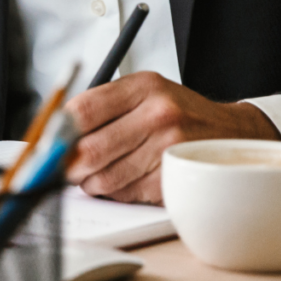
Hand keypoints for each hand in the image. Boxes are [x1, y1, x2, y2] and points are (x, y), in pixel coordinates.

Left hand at [63, 72, 280, 204]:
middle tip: (63, 166)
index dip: (59, 129)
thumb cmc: (180, 113)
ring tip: (95, 173)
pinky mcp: (175, 179)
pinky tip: (126, 180)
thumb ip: (105, 106)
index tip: (48, 139)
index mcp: (145, 86)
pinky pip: (127, 194)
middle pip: (91, 149)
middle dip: (69, 164)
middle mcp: (158, 114)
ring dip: (91, 182)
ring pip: (105, 178)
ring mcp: (169, 149)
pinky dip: (117, 192)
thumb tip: (57, 131)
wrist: (232, 135)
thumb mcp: (147, 92)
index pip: (85, 108)